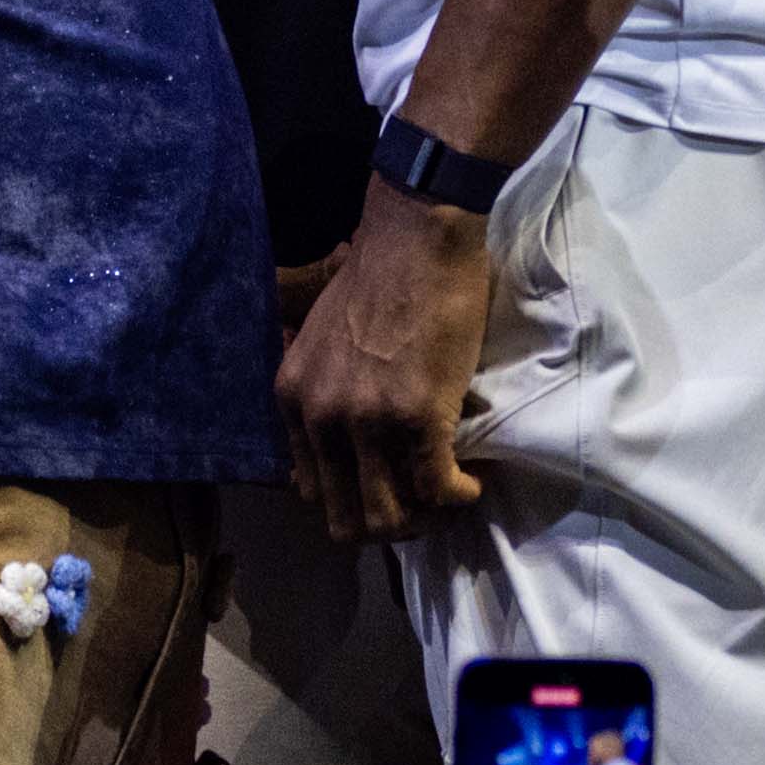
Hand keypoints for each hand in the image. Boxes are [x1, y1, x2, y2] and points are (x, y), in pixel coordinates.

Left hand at [277, 183, 495, 541]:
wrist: (418, 238)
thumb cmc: (379, 277)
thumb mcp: (320, 338)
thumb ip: (320, 387)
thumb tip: (339, 434)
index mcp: (292, 399)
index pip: (310, 489)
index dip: (350, 503)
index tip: (384, 494)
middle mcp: (320, 417)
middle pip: (345, 517)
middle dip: (386, 527)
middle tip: (421, 510)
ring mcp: (367, 422)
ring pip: (389, 517)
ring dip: (423, 520)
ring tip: (447, 499)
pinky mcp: (418, 418)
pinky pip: (437, 489)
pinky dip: (459, 498)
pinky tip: (471, 485)